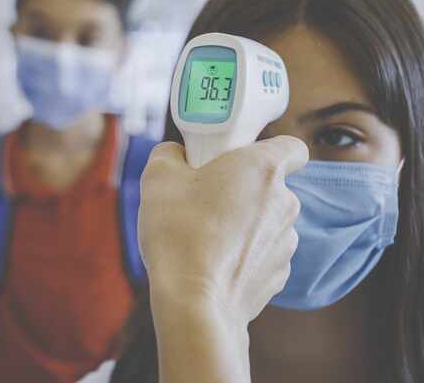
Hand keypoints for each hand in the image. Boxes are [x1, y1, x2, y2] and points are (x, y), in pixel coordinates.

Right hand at [138, 136, 307, 379]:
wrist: (194, 302)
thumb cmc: (179, 233)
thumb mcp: (157, 178)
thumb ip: (168, 153)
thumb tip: (174, 153)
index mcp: (262, 169)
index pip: (291, 146)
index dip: (267, 147)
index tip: (238, 157)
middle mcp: (284, 202)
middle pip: (270, 184)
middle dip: (241, 187)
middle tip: (204, 196)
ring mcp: (286, 241)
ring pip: (266, 220)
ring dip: (242, 221)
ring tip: (204, 234)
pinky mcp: (279, 273)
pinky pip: (262, 251)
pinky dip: (243, 252)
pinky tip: (213, 260)